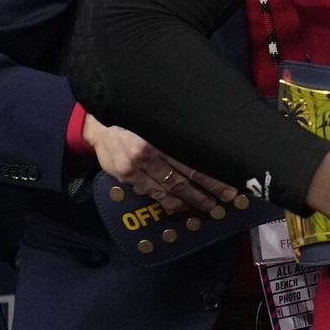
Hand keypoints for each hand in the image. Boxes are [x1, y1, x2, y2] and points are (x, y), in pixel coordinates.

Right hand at [82, 113, 236, 215]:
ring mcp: (137, 168)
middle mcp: (150, 154)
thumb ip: (175, 140)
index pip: (193, 162)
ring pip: (169, 188)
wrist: (100, 128)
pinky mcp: (127, 177)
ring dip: (190, 200)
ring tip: (208, 206)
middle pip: (185, 177)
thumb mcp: (156, 125)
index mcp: (161, 139)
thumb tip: (204, 154)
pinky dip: (167, 201)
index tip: (229, 186)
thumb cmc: (133, 122)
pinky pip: (151, 192)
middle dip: (207, 191)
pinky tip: (180, 207)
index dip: (212, 178)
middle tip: (226, 200)